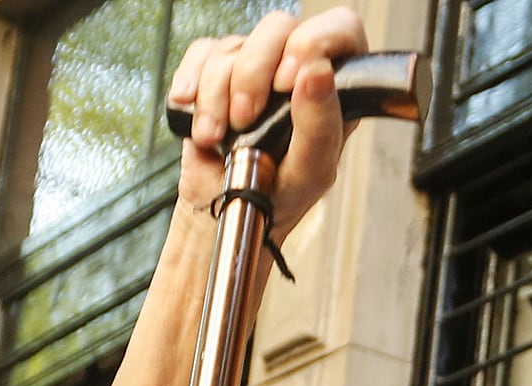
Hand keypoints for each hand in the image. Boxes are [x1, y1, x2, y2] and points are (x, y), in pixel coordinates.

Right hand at [167, 7, 368, 241]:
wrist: (223, 212)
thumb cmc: (277, 195)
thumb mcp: (311, 171)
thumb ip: (322, 123)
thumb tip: (319, 72)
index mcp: (331, 85)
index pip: (340, 29)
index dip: (315, 41)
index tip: (290, 78)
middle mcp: (294, 67)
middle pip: (278, 28)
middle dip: (253, 74)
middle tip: (245, 119)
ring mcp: (254, 67)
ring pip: (233, 47)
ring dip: (216, 96)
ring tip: (216, 137)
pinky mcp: (215, 71)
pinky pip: (200, 54)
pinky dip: (191, 86)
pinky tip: (196, 118)